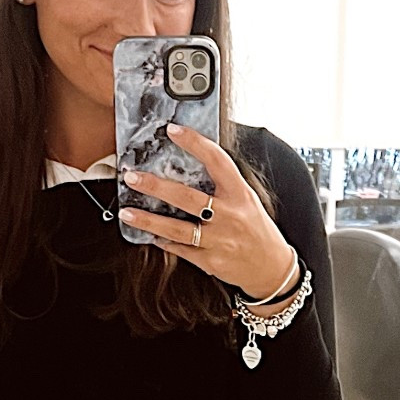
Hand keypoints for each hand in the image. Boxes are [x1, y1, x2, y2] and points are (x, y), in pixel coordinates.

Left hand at [119, 125, 296, 300]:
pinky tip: (150, 235)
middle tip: (132, 176)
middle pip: (187, 198)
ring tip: (127, 212)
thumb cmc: (257, 230)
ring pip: (177, 229)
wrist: (272, 268)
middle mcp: (230, 216)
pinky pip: (181, 249)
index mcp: (240, 194)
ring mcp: (220, 240)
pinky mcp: (211, 261)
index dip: (195, 143)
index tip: (173, 131)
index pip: (217, 161)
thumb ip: (223, 185)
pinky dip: (164, 241)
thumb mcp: (247, 200)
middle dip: (155, 186)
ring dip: (148, 220)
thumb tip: (191, 164)